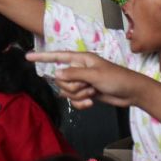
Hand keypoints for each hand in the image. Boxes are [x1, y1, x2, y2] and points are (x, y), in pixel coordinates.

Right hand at [26, 51, 143, 109]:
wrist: (132, 93)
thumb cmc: (117, 78)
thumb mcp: (95, 75)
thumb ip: (74, 74)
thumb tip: (56, 74)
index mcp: (81, 59)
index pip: (57, 56)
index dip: (42, 57)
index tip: (28, 57)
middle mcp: (79, 69)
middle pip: (61, 80)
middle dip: (73, 87)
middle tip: (88, 86)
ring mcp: (82, 82)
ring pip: (67, 92)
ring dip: (79, 95)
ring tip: (93, 93)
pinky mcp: (86, 93)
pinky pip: (73, 101)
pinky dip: (81, 103)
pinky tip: (91, 102)